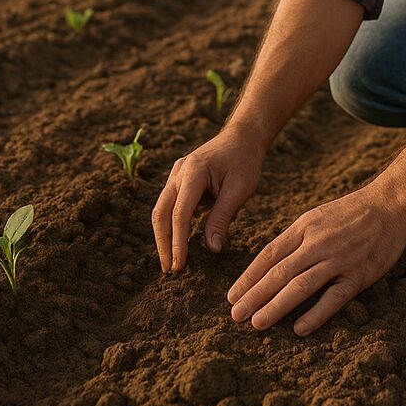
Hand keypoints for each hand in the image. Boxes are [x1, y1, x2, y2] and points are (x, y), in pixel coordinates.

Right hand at [152, 123, 266, 272]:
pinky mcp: (180, 177)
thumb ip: (222, 217)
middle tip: (169, 269)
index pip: (179, 214)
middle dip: (163, 243)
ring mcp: (177, 173)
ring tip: (170, 260)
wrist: (243, 136)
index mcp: (194, 172)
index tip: (179, 266)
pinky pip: (169, 203)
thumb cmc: (244, 160)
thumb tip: (211, 248)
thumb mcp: (239, 189)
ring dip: (164, 235)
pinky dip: (170, 223)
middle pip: (161, 212)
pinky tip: (176, 241)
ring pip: (161, 208)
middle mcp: (179, 172)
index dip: (178, 242)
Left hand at [225, 186, 405, 336]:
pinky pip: (334, 297)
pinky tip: (299, 329)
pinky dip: (316, 314)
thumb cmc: (350, 212)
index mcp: (304, 227)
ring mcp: (338, 259)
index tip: (232, 296)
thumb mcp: (317, 216)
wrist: (389, 205)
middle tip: (235, 316)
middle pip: (279, 273)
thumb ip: (295, 239)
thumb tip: (269, 264)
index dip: (249, 277)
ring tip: (257, 324)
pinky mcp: (358, 275)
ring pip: (301, 286)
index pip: (269, 255)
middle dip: (255, 295)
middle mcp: (317, 243)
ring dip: (276, 306)